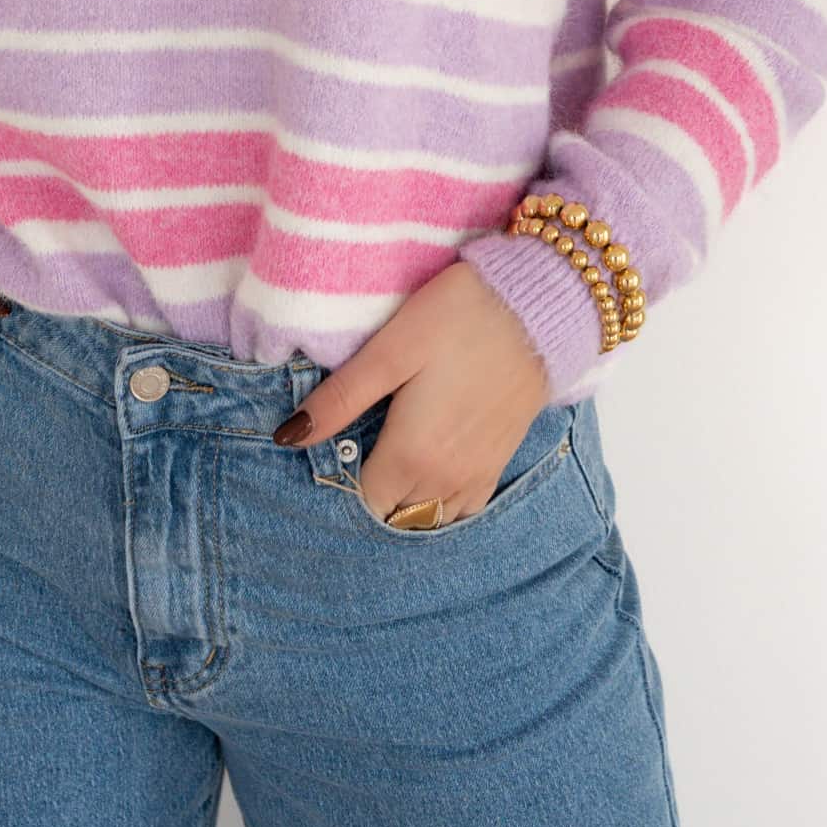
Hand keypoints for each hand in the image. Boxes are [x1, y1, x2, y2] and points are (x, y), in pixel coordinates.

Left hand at [273, 260, 550, 523]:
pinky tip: (429, 465)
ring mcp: (476, 476)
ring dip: (406, 501)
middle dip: (372, 492)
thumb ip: (340, 399)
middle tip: (360, 444)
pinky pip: (461, 508)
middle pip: (393, 514)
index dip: (343, 477)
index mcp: (411, 457)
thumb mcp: (390, 351)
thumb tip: (287, 437)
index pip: (362, 502)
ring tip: (390, 456)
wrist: (538, 308)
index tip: (338, 443)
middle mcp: (445, 480)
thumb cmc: (458, 320)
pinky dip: (440, 501)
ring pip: (428, 517)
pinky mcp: (499, 463)